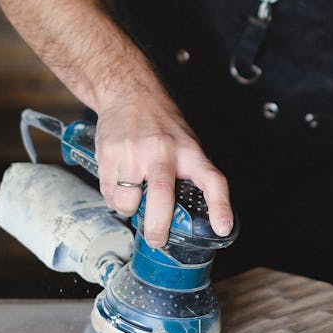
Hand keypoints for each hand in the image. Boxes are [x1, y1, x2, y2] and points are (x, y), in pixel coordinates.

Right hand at [94, 92, 231, 247]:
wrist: (129, 92)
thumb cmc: (161, 124)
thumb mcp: (186, 143)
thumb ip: (190, 173)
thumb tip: (194, 214)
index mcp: (189, 151)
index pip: (212, 180)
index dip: (220, 206)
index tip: (223, 228)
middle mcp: (163, 151)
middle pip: (162, 198)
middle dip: (158, 228)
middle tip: (156, 239)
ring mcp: (134, 152)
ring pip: (127, 201)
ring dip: (128, 210)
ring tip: (132, 200)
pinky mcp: (109, 152)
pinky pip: (109, 192)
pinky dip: (113, 198)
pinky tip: (119, 185)